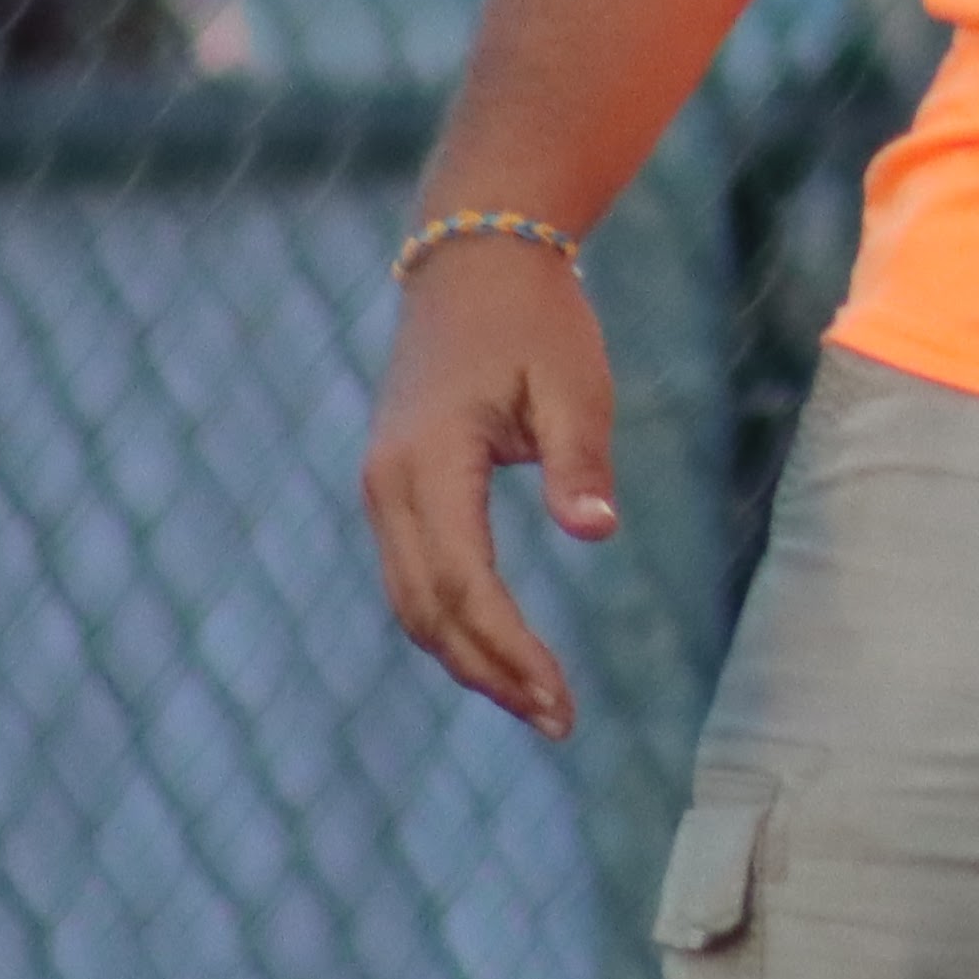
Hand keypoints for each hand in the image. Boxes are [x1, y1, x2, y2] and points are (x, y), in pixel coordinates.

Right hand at [360, 236, 618, 737]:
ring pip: (412, 601)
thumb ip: (579, 462)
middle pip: (427, 611)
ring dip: (467, 657)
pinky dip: (453, 622)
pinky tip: (500, 651)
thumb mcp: (574, 383)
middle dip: (489, 672)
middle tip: (557, 720)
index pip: (465, 586)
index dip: (510, 650)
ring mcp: (382, 487)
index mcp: (427, 464)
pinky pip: (414, 574)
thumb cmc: (537, 319)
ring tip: (537, 702)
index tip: (560, 700)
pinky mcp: (395, 486)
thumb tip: (596, 535)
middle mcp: (388, 486)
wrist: (475, 258)